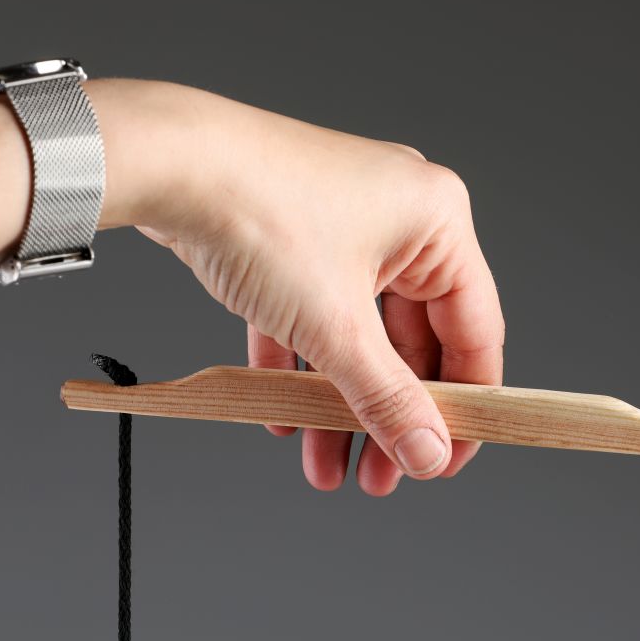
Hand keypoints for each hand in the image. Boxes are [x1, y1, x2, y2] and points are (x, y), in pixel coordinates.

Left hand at [97, 79, 504, 494]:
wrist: (166, 163)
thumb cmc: (261, 215)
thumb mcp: (336, 326)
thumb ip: (386, 397)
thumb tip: (427, 453)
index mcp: (436, 224)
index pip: (473, 331)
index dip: (466, 405)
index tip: (447, 460)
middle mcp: (398, 220)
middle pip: (410, 341)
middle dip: (388, 415)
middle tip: (380, 478)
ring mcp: (343, 227)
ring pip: (357, 335)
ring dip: (341, 403)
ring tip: (326, 467)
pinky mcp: (294, 239)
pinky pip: (311, 316)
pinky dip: (300, 366)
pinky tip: (281, 416)